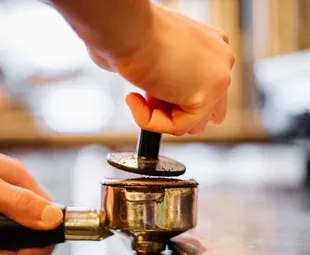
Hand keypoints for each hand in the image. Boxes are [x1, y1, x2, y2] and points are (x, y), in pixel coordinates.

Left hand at [0, 154, 62, 254]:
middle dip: (17, 248)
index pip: (51, 211)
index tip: (26, 253)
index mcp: (20, 181)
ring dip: (2, 252)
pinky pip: (1, 238)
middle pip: (31, 229)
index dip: (46, 236)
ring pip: (12, 238)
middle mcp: (13, 195)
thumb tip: (55, 218)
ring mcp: (1, 206)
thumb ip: (19, 201)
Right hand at [89, 3, 234, 135]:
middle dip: (176, 113)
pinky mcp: (206, 95)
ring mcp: (219, 77)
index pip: (203, 91)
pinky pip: (179, 127)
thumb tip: (161, 98)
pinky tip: (135, 101)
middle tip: (149, 97)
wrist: (125, 26)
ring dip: (164, 118)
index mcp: (211, 49)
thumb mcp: (157, 56)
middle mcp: (221, 62)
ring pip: (196, 124)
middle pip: (207, 112)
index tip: (148, 92)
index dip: (174, 100)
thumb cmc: (131, 34)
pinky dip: (153, 123)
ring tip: (143, 97)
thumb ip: (169, 78)